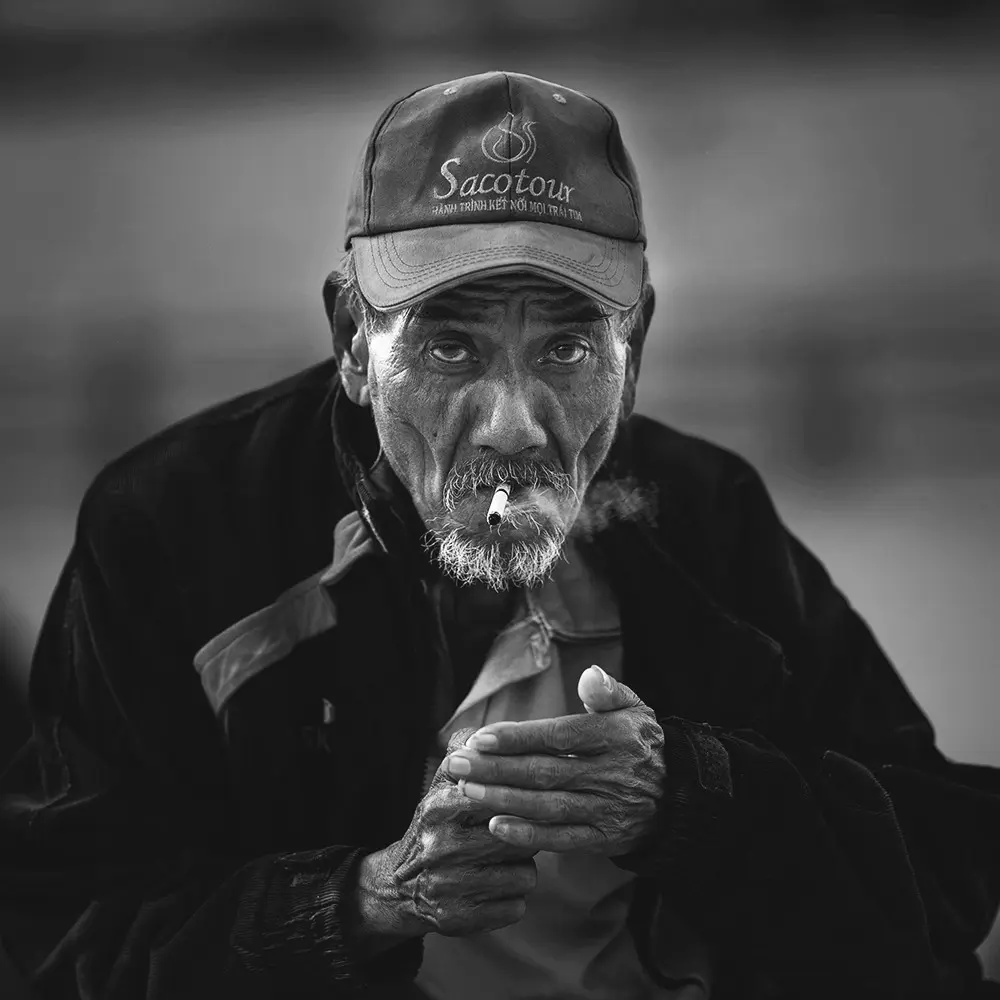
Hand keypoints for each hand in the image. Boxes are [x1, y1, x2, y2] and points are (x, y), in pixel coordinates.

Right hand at [352, 728, 539, 950]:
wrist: (398, 886)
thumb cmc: (436, 827)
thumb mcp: (442, 786)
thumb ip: (464, 754)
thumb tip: (483, 734)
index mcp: (438, 807)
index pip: (496, 796)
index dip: (520, 798)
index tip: (531, 798)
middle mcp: (440, 847)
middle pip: (517, 837)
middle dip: (526, 835)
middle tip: (519, 832)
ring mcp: (449, 886)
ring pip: (524, 873)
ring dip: (523, 867)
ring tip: (505, 860)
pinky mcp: (458, 919)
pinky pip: (516, 906)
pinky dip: (513, 897)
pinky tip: (496, 887)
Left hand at [442, 665, 665, 855]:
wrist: (679, 798)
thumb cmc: (641, 744)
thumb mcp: (635, 709)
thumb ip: (608, 691)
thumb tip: (589, 674)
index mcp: (615, 737)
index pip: (559, 736)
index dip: (519, 738)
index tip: (481, 737)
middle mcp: (610, 774)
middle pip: (545, 771)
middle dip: (496, 768)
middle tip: (456, 762)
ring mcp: (607, 809)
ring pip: (547, 806)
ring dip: (503, 799)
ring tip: (467, 789)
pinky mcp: (603, 838)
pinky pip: (562, 839)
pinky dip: (528, 835)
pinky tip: (496, 827)